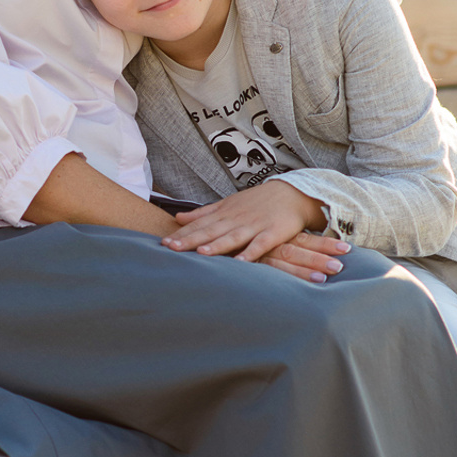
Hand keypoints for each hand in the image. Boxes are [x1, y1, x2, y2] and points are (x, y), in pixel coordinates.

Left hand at [161, 182, 347, 281]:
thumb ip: (203, 213)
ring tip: (201, 254)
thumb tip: (177, 218)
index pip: (199, 225)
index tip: (163, 244)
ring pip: (233, 236)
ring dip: (217, 245)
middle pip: (211, 231)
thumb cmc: (256, 202)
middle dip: (191, 240)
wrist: (292, 194)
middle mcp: (237, 219)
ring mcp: (255, 225)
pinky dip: (251, 253)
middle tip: (171, 248)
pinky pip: (261, 244)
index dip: (182, 234)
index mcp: (224, 213)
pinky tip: (241, 263)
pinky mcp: (273, 233)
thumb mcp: (228, 204)